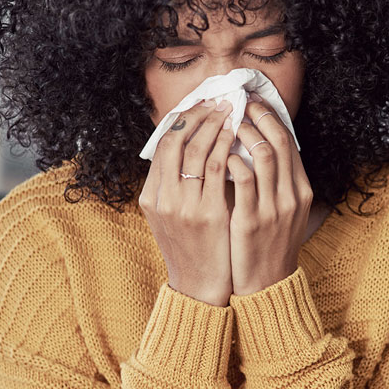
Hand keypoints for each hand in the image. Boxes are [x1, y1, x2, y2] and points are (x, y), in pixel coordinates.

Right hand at [138, 99, 235, 306]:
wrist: (199, 287)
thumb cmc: (191, 249)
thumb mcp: (171, 216)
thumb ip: (173, 186)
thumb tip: (188, 148)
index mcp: (151, 196)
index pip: (162, 144)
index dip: (182, 119)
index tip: (201, 105)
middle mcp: (163, 199)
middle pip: (175, 141)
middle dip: (198, 115)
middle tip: (219, 100)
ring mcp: (183, 206)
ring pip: (196, 150)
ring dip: (215, 125)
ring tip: (231, 111)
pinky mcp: (207, 214)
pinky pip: (216, 169)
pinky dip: (226, 147)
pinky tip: (237, 136)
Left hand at [226, 98, 314, 295]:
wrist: (267, 285)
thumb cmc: (268, 243)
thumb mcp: (283, 210)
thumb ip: (276, 182)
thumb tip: (259, 146)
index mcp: (301, 189)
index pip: (289, 140)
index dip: (271, 116)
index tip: (252, 102)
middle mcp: (292, 195)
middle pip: (279, 140)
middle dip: (257, 116)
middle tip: (237, 102)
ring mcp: (274, 208)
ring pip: (264, 154)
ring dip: (243, 133)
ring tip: (225, 124)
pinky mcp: (251, 221)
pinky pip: (243, 181)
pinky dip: (231, 161)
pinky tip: (218, 156)